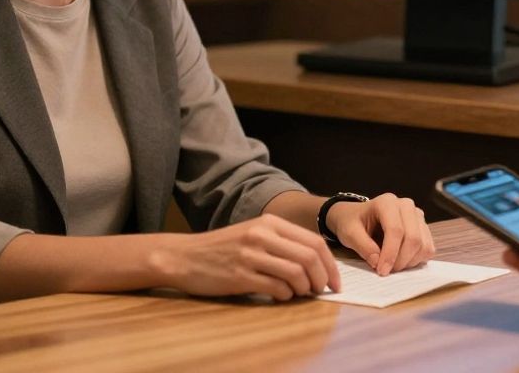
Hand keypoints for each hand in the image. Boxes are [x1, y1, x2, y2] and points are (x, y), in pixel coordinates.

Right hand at [157, 214, 340, 300]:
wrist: (184, 256)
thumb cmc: (222, 248)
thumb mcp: (253, 233)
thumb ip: (281, 243)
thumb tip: (316, 264)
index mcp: (269, 223)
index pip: (314, 241)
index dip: (330, 264)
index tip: (335, 281)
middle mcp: (262, 235)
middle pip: (310, 257)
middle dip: (322, 278)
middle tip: (321, 291)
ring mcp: (251, 255)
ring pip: (296, 273)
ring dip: (304, 289)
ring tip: (299, 293)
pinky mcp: (240, 276)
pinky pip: (276, 288)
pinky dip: (285, 296)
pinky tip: (280, 296)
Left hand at [324, 193, 435, 274]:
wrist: (357, 217)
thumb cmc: (352, 223)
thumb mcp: (349, 233)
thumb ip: (363, 246)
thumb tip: (378, 263)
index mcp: (386, 203)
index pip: (396, 230)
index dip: (390, 254)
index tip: (381, 271)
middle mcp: (406, 205)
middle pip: (413, 238)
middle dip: (400, 260)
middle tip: (386, 271)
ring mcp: (417, 215)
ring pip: (423, 244)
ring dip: (409, 262)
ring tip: (392, 266)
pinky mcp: (423, 227)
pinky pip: (428, 248)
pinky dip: (417, 260)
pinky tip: (401, 260)